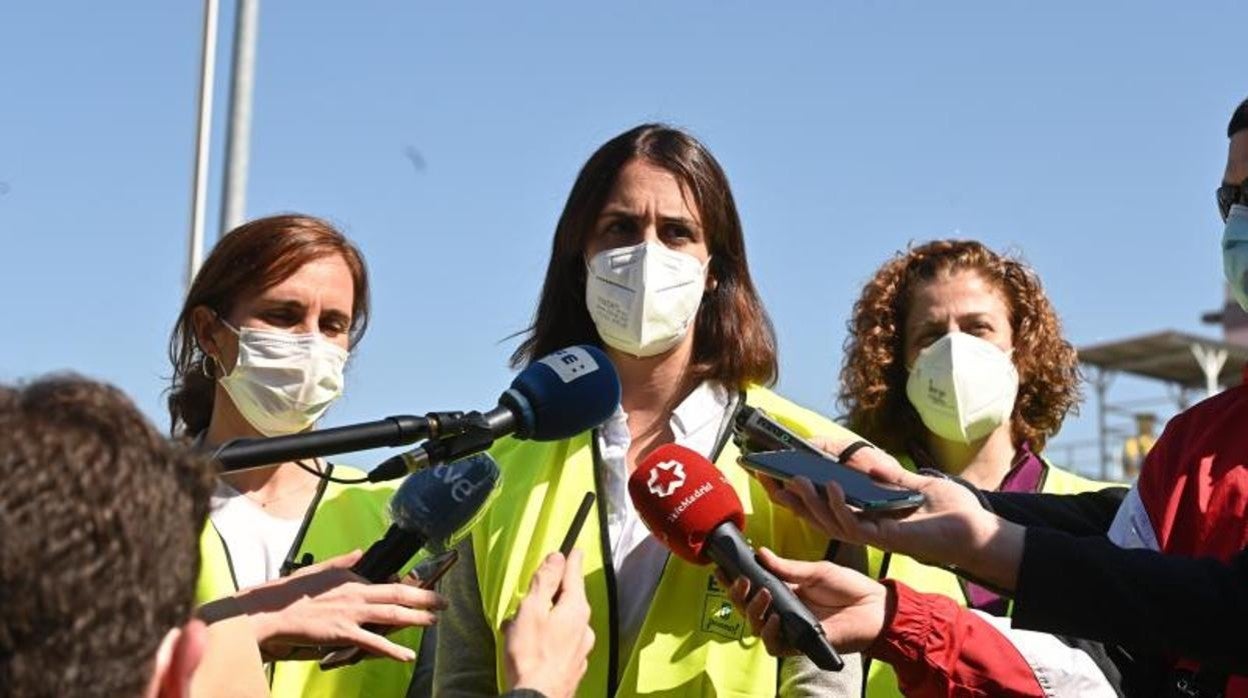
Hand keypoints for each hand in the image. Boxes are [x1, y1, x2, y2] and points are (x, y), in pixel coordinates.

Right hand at [233, 550, 445, 662]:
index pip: (386, 583)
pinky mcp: (343, 633)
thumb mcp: (320, 570)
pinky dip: (393, 650)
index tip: (422, 590)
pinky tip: (407, 655)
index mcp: (352, 579)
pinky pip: (374, 642)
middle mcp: (356, 593)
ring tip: (434, 620)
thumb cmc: (293, 592)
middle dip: (424, 597)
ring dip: (416, 617)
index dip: (407, 587)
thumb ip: (343, 563)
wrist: (273, 610)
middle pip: (398, 594)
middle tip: (444, 601)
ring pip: (392, 614)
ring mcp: (351, 613)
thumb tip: (358, 553)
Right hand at [503, 550, 594, 697]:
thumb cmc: (531, 655)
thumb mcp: (531, 609)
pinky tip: (530, 647)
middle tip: (529, 597)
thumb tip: (557, 558)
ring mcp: (582, 648)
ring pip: (564, 623)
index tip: (574, 549)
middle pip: (570, 599)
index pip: (575, 575)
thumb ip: (545, 582)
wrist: (537, 697)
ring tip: (520, 628)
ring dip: (545, 620)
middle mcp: (585, 627)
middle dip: (550, 596)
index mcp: (576, 609)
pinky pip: (561, 643)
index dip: (572, 560)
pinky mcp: (574, 666)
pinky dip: (548, 639)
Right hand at [724, 548, 889, 654]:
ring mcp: (789, 628)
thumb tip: (759, 554)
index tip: (720, 567)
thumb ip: (787, 568)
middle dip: (737, 594)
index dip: (733, 580)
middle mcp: (782, 610)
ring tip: (763, 593)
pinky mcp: (800, 644)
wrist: (875, 607)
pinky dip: (770, 632)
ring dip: (753, 610)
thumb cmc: (849, 587)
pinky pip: (774, 645)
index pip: (751, 587)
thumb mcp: (816, 571)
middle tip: (741, 580)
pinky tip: (776, 618)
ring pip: (756, 627)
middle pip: (746, 608)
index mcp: (784, 590)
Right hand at [761, 438, 1022, 589]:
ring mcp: (871, 533)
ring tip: (791, 478)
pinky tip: (831, 486)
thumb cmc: (946, 508)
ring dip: (807, 501)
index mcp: (861, 511)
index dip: (792, 488)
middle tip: (762, 474)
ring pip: (826, 521)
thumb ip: (876, 469)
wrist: (977, 530)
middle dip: (786, 495)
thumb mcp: (905, 480)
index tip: (769, 466)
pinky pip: (853, 525)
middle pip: (812, 512)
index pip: (818, 501)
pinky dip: (839, 505)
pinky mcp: (885, 539)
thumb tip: (842, 452)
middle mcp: (861, 524)